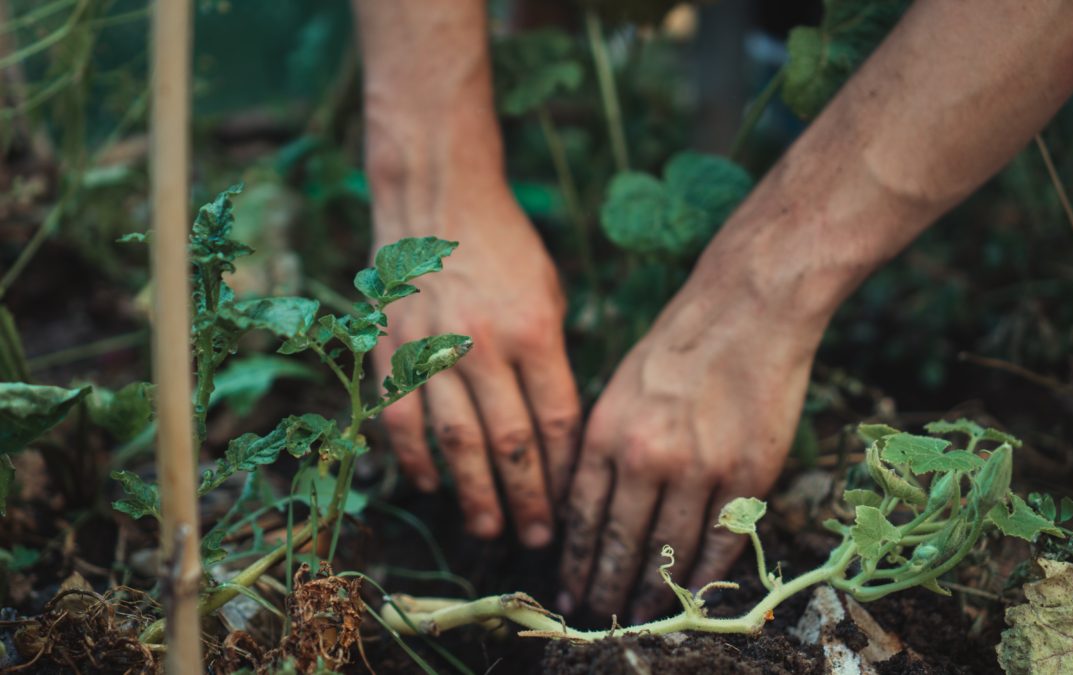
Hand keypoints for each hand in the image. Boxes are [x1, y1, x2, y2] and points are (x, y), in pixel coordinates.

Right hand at [372, 186, 579, 547]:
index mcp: (535, 330)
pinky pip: (402, 418)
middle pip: (510, 443)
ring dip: (473, 493)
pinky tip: (431, 486)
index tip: (572, 504)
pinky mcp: (392, 349)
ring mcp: (432, 348)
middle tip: (537, 540)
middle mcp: (484, 345)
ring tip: (490, 529)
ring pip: (456, 441)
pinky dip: (416, 458)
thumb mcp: (549, 293)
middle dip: (527, 499)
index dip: (564, 471)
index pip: (556, 420)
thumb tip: (556, 429)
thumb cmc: (505, 247)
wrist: (437, 199)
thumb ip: (552, 359)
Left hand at [557, 232, 825, 621]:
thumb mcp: (618, 386)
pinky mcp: (747, 474)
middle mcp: (646, 456)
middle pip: (619, 543)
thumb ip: (603, 446)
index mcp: (606, 431)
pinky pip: (721, 542)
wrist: (747, 307)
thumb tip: (586, 506)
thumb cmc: (678, 342)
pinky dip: (705, 575)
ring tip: (640, 614)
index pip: (582, 516)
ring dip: (652, 592)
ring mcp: (699, 468)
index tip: (568, 589)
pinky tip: (692, 595)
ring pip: (669, 552)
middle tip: (597, 615)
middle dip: (605, 587)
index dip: (575, 561)